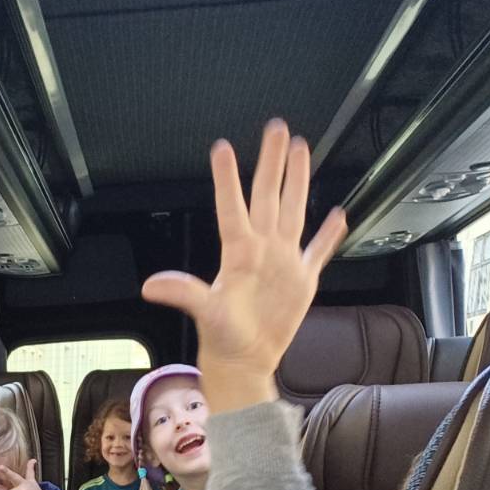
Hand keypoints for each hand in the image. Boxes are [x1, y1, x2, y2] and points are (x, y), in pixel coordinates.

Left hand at [140, 120, 346, 414]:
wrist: (246, 361)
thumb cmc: (222, 338)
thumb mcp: (204, 313)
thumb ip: (183, 293)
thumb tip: (150, 287)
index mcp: (239, 253)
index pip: (232, 207)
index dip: (227, 178)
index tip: (222, 148)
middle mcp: (262, 249)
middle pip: (269, 195)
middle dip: (272, 162)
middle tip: (276, 127)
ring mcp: (284, 261)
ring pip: (294, 210)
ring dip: (298, 180)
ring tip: (301, 148)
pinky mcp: (302, 279)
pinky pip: (318, 251)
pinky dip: (328, 235)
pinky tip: (338, 214)